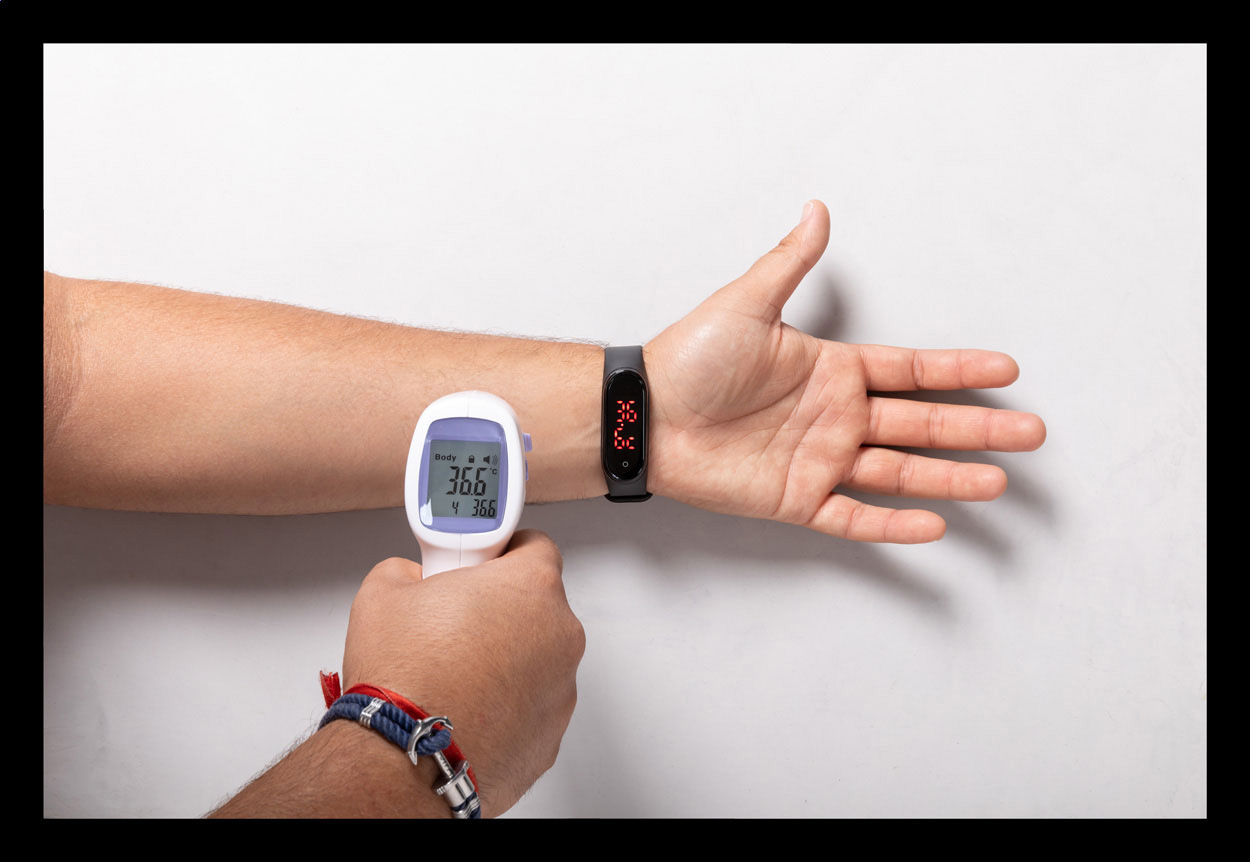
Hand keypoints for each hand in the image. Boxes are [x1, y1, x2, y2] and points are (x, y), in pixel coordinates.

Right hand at [341, 530, 583, 816]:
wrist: (403, 759)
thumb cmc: (404, 681)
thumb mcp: (385, 593)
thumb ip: (409, 570)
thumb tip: (410, 578)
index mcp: (529, 587)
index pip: (534, 544)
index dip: (502, 552)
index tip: (481, 563)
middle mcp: (558, 635)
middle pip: (537, 605)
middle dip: (500, 610)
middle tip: (456, 622)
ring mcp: (561, 688)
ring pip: (537, 659)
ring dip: (506, 660)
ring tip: (454, 673)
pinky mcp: (551, 734)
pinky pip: (532, 705)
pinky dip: (507, 704)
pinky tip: (466, 706)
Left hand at [645, 200, 1045, 543]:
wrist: (644, 415)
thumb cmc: (689, 358)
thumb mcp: (746, 303)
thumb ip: (790, 263)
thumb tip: (817, 210)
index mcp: (831, 370)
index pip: (911, 369)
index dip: (958, 369)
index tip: (1006, 370)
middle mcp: (834, 416)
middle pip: (921, 424)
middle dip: (977, 428)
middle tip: (1030, 433)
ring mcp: (819, 459)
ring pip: (900, 472)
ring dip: (950, 477)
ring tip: (999, 483)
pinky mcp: (796, 499)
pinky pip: (854, 516)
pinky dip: (893, 524)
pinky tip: (934, 525)